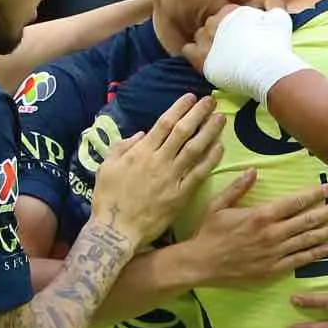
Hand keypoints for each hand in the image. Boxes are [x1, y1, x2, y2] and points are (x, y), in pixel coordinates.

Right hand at [90, 93, 225, 244]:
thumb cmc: (108, 199)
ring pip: (195, 149)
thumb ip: (122, 147)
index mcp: (141, 152)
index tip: (191, 97)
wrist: (116, 230)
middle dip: (199, 113)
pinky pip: (199, 174)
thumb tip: (142, 134)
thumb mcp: (106, 167)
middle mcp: (159, 160)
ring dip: (209, 131)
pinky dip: (210, 159)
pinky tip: (220, 147)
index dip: (180, 108)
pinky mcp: (180, 195)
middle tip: (211, 101)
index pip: (165, 123)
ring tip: (220, 118)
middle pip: (183, 131)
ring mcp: (171, 178)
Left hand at [184, 0, 307, 100]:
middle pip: (213, 24)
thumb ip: (274, 5)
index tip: (244, 36)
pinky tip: (204, 59)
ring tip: (219, 55)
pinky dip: (194, 53)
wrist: (267, 68)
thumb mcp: (281, 18)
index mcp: (232, 11)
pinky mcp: (200, 58)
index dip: (236, 25)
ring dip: (207, 42)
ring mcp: (206, 39)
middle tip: (232, 47)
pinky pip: (188, 50)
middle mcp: (216, 21)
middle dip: (220, 32)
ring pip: (200, 36)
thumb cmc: (275, 44)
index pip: (228, 14)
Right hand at [184, 172, 327, 286]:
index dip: (316, 194)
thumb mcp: (219, 205)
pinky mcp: (273, 270)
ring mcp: (274, 253)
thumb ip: (239, 188)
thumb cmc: (208, 233)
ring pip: (308, 240)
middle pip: (308, 219)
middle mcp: (272, 233)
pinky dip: (315, 253)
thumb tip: (255, 170)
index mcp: (261, 215)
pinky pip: (299, 260)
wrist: (200, 264)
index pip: (296, 202)